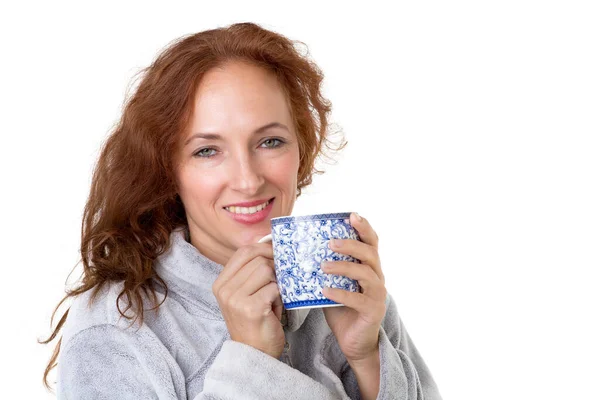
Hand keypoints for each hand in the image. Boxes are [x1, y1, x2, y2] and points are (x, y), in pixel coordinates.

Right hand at [212, 243, 284, 358]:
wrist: (254, 353)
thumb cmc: (254, 321)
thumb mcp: (245, 293)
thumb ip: (251, 271)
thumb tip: (270, 245)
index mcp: (221, 283)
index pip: (243, 252)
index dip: (263, 249)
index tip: (275, 254)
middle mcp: (224, 290)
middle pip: (257, 259)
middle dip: (273, 268)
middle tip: (277, 282)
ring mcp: (236, 299)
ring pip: (266, 271)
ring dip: (276, 284)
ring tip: (271, 299)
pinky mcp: (251, 308)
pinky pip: (274, 288)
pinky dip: (279, 297)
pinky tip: (273, 309)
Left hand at [321, 212, 386, 362]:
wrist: (353, 341)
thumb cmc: (341, 308)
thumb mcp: (332, 282)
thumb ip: (324, 267)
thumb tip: (298, 249)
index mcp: (368, 266)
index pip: (371, 241)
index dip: (364, 226)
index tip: (352, 215)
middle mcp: (377, 277)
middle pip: (370, 253)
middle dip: (351, 245)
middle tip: (330, 243)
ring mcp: (377, 294)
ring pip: (366, 273)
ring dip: (344, 266)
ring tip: (323, 266)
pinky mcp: (373, 311)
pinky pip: (359, 299)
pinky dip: (341, 293)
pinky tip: (325, 290)